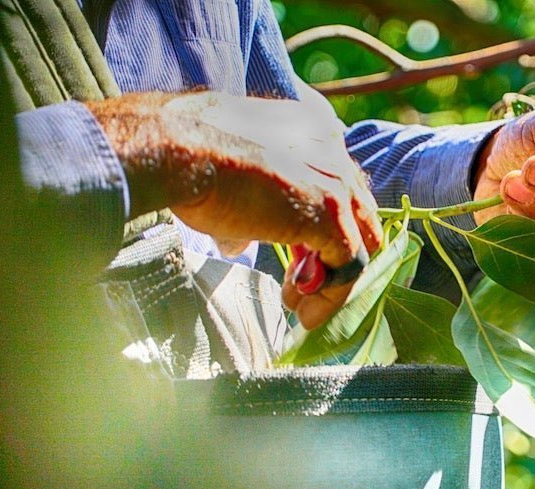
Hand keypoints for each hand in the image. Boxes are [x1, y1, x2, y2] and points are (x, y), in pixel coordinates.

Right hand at [86, 91, 380, 328]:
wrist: (178, 152)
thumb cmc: (188, 159)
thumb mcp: (227, 180)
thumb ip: (247, 209)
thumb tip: (238, 242)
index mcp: (310, 130)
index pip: (336, 186)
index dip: (319, 227)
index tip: (296, 259)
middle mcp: (332, 150)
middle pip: (356, 214)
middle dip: (331, 254)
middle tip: (299, 286)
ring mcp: (336, 183)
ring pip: (356, 243)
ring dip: (330, 282)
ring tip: (300, 308)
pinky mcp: (332, 217)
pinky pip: (349, 266)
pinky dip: (332, 295)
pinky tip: (304, 313)